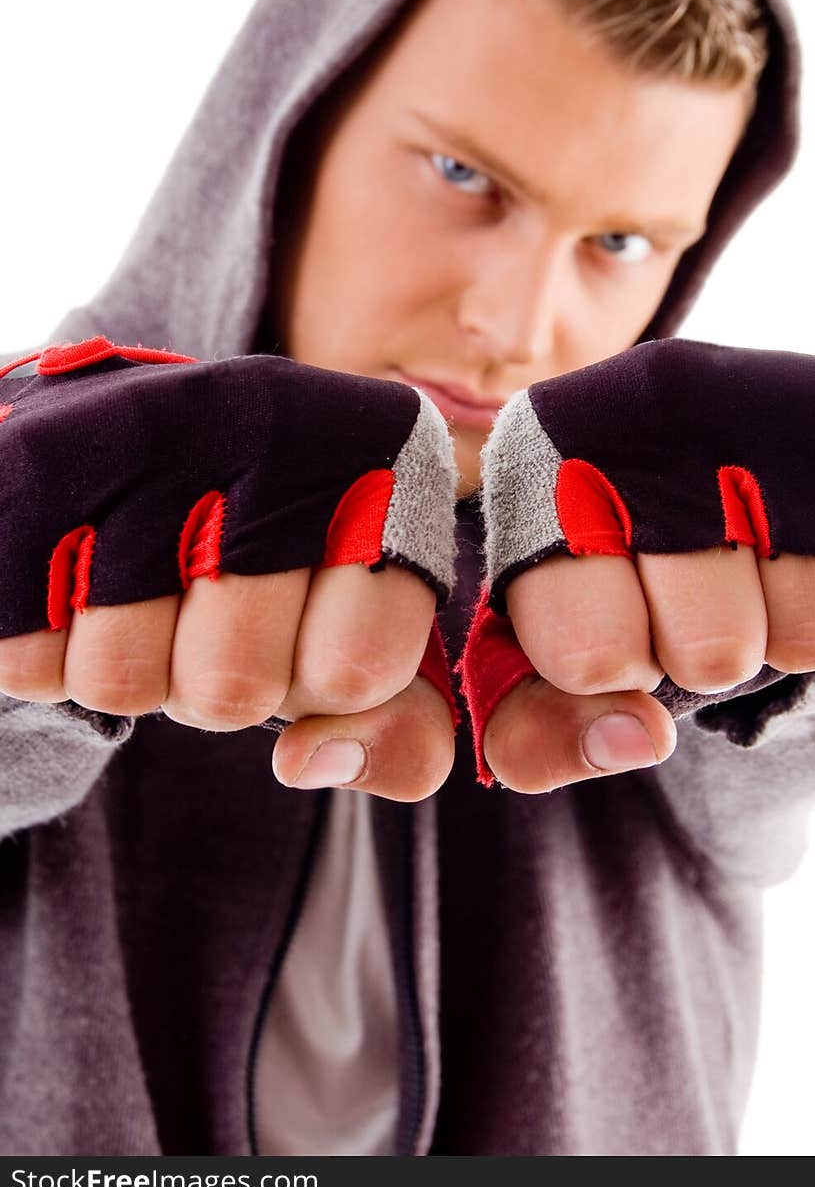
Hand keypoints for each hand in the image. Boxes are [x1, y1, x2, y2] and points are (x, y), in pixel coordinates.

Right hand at [0, 336, 458, 800]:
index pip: (354, 671)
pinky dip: (48, 650)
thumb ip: (405, 739)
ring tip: (148, 588)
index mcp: (388, 457)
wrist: (132, 435)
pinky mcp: (40, 462)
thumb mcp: (374, 637)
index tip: (316, 625)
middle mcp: (275, 423)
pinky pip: (29, 658)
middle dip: (223, 682)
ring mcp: (149, 434)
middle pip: (233, 688)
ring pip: (122, 679)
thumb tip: (308, 763)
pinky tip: (78, 581)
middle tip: (217, 612)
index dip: (322, 685)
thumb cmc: (279, 556)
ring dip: (131, 665)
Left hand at [460, 338, 814, 791]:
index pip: (586, 654)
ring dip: (784, 624)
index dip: (610, 665)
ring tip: (753, 555)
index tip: (610, 618)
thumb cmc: (608, 551)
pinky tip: (813, 541)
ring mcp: (765, 426)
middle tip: (691, 590)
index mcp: (546, 455)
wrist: (722, 431)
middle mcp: (653, 421)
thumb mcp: (537, 626)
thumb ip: (532, 728)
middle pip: (709, 654)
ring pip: (804, 635)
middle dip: (701, 652)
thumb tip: (634, 742)